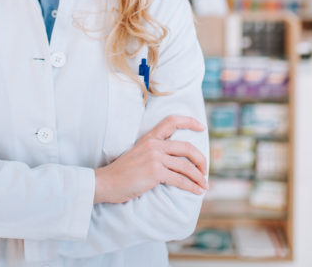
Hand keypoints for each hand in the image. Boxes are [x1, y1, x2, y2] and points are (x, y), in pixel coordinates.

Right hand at [93, 115, 207, 203]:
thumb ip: (154, 151)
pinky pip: (180, 180)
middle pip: (186, 147)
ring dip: (198, 177)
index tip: (201, 127)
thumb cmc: (122, 172)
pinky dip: (192, 186)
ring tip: (204, 185)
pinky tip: (198, 191)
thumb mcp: (138, 154)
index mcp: (149, 137)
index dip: (189, 122)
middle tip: (204, 170)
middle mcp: (153, 144)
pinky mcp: (155, 172)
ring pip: (186, 166)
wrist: (106, 182)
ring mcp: (154, 157)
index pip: (171, 121)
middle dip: (200, 159)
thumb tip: (174, 160)